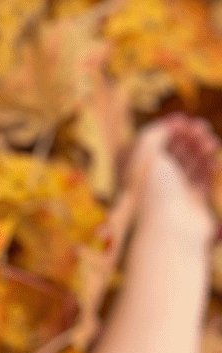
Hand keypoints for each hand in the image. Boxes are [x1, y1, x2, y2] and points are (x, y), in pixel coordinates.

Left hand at [119, 111, 219, 245]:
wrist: (171, 230)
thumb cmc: (155, 192)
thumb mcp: (146, 156)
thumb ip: (153, 133)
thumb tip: (170, 124)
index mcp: (139, 172)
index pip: (156, 142)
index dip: (169, 128)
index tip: (182, 121)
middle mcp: (156, 182)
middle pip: (176, 149)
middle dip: (190, 136)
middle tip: (200, 130)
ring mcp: (176, 191)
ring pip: (192, 161)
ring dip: (202, 148)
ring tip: (210, 144)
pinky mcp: (194, 200)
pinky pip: (203, 177)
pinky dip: (209, 166)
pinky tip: (213, 163)